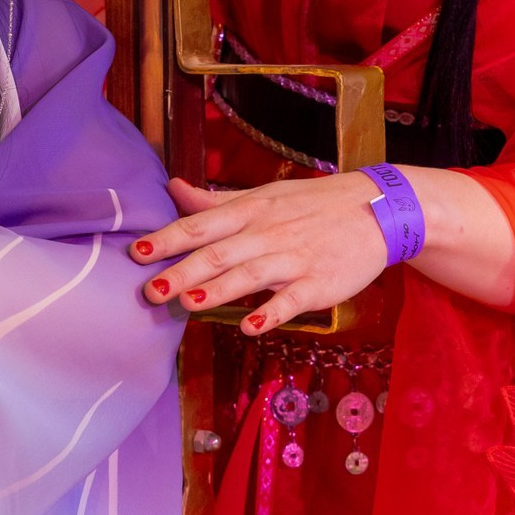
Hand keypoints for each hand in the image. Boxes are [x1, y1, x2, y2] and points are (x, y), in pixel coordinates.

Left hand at [132, 172, 387, 334]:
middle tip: (150, 290)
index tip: (137, 252)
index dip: (169, 238)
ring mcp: (295, 258)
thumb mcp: (263, 195)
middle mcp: (268, 233)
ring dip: (219, 290)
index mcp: (250, 211)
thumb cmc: (312, 204)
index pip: (202, 224)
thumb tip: (173, 188)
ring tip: (188, 303)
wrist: (377, 209)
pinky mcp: (320, 283)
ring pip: (251, 274)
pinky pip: (293, 299)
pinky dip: (273, 312)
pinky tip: (251, 326)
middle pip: (219, 253)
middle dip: (182, 271)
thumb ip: (215, 202)